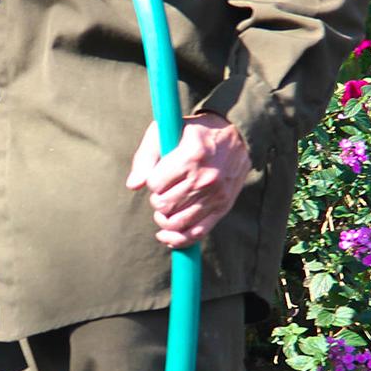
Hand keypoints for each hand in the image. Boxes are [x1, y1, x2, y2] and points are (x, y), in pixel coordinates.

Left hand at [125, 113, 251, 248]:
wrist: (238, 137)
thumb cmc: (195, 132)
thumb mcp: (168, 131)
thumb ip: (146, 157)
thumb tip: (133, 186)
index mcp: (192, 155)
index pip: (155, 183)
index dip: (151, 181)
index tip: (158, 175)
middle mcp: (206, 178)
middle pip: (165, 205)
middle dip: (156, 201)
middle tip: (161, 192)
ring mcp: (216, 195)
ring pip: (177, 222)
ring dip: (164, 220)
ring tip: (164, 209)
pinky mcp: (223, 208)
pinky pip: (197, 233)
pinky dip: (178, 239)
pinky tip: (167, 235)